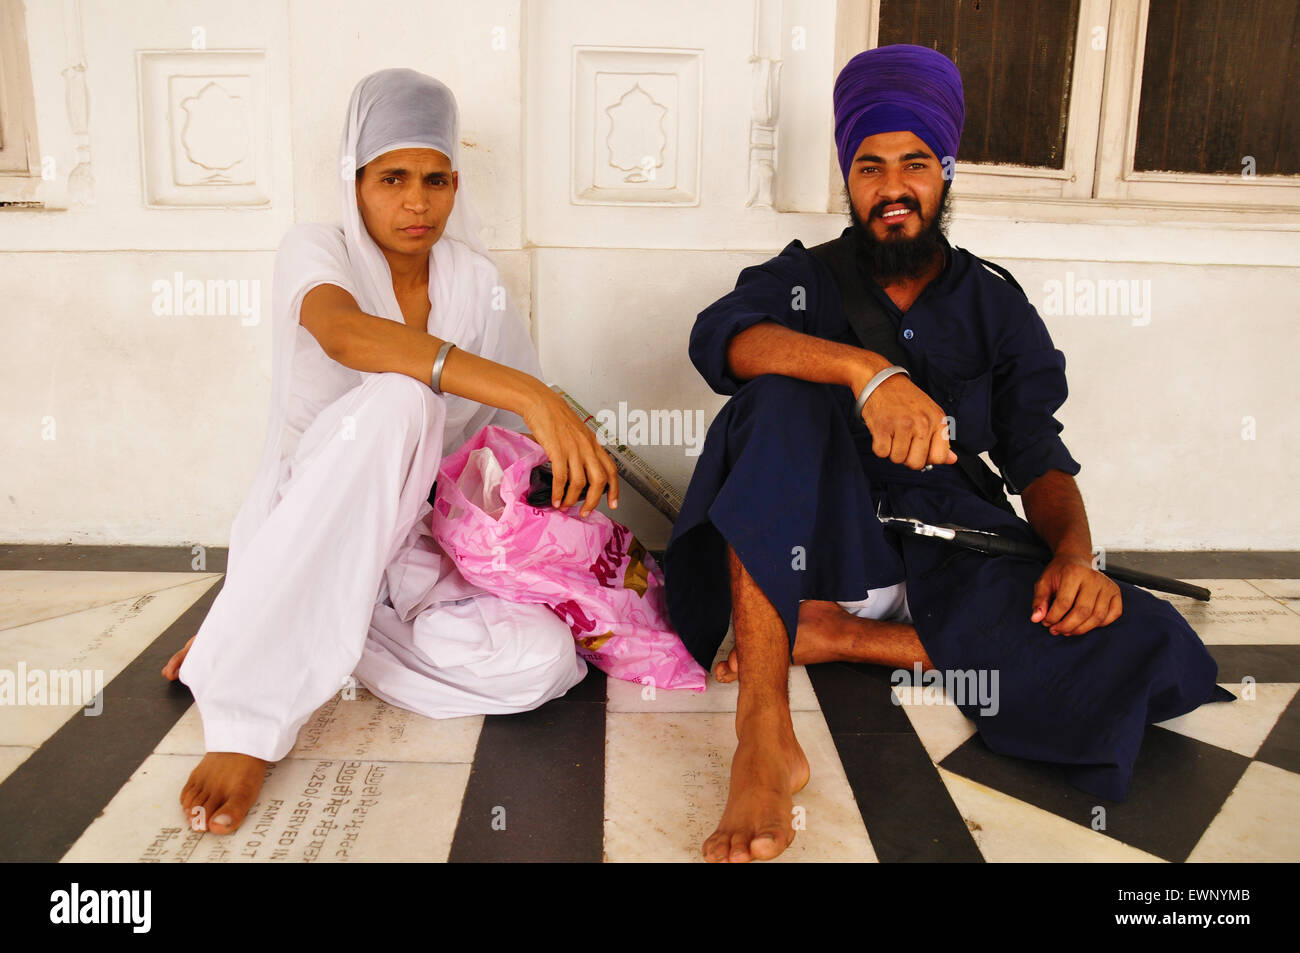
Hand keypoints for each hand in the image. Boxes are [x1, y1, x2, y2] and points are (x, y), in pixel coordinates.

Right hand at [519, 386, 618, 517]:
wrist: (541, 402)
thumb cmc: (556, 416)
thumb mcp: (577, 432)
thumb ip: (582, 449)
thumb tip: (579, 469)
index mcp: (594, 443)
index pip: (611, 469)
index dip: (615, 489)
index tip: (613, 503)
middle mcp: (587, 447)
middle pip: (599, 480)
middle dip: (594, 501)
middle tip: (586, 512)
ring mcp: (573, 449)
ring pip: (580, 482)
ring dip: (573, 499)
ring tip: (565, 507)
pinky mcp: (558, 450)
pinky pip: (561, 478)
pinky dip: (559, 492)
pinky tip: (556, 499)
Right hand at [855, 370, 958, 469]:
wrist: (880, 380)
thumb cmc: (904, 397)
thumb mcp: (929, 414)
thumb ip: (940, 439)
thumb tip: (951, 459)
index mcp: (937, 420)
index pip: (939, 457)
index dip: (926, 458)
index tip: (919, 449)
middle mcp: (922, 422)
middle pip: (916, 463)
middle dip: (907, 457)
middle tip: (903, 441)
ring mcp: (902, 425)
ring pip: (897, 459)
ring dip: (892, 450)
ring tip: (892, 434)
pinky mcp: (882, 427)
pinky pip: (882, 453)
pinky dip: (879, 446)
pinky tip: (883, 433)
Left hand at [1030, 553, 1121, 635]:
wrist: (1076, 559)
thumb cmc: (1060, 572)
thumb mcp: (1044, 582)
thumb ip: (1039, 600)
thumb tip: (1036, 619)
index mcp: (1074, 572)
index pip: (1064, 603)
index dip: (1053, 617)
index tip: (1046, 622)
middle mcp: (1094, 578)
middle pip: (1082, 612)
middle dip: (1067, 626)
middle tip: (1056, 630)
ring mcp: (1107, 585)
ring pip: (1098, 617)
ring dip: (1081, 629)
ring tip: (1067, 630)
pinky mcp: (1116, 592)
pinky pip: (1113, 615)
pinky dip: (1099, 624)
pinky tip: (1085, 624)